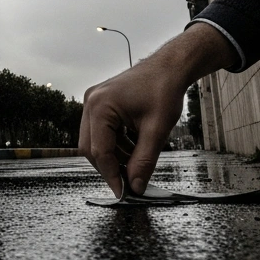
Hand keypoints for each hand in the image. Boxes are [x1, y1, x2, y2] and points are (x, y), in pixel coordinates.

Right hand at [79, 22, 235, 196]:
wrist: (169, 67)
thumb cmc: (164, 89)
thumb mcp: (157, 130)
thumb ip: (144, 161)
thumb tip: (135, 186)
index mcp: (100, 106)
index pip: (100, 151)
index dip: (111, 175)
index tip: (123, 193)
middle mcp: (91, 102)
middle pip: (91, 147)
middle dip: (110, 167)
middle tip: (129, 182)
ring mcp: (93, 101)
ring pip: (95, 141)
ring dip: (114, 157)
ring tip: (136, 163)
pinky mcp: (100, 103)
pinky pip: (101, 131)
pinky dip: (116, 145)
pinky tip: (133, 148)